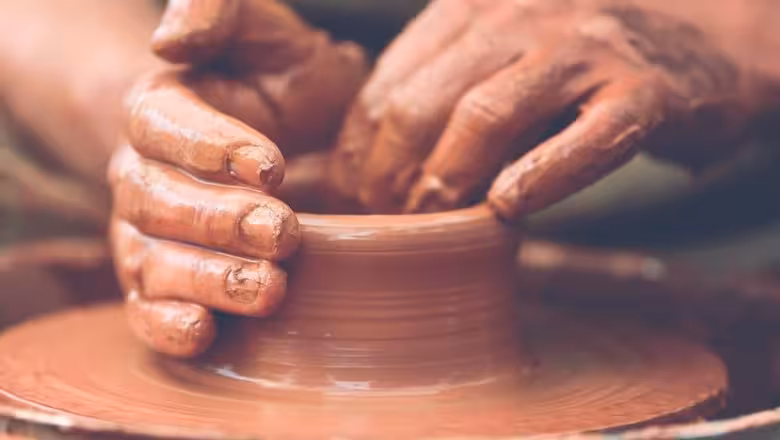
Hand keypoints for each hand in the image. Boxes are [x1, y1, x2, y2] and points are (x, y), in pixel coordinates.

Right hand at [109, 0, 365, 356]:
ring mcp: (146, 232)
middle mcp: (141, 173)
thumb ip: (218, 15)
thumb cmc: (284, 82)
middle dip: (218, 221)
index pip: (164, 126)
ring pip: (153, 260)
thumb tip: (169, 40)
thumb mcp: (264, 33)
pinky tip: (204, 331)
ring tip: (268, 289)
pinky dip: (168, 324)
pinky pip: (147, 309)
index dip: (210, 147)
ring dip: (207, 279)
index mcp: (161, 110)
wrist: (298, 135)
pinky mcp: (161, 281)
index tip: (272, 166)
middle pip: (156, 201)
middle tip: (282, 231)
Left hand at [328, 0, 771, 217]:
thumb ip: (440, 91)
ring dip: (446, 181)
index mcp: (471, 9)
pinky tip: (509, 208)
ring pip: (487, 115)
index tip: (352, 195)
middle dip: (388, 174)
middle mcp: (519, 15)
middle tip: (384, 219)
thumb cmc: (578, 65)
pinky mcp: (643, 89)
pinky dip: (542, 176)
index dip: (358, 150)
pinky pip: (585, 138)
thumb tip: (365, 161)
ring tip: (430, 223)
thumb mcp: (498, 58)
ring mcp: (583, 48)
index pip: (387, 83)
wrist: (695, 43)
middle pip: (422, 101)